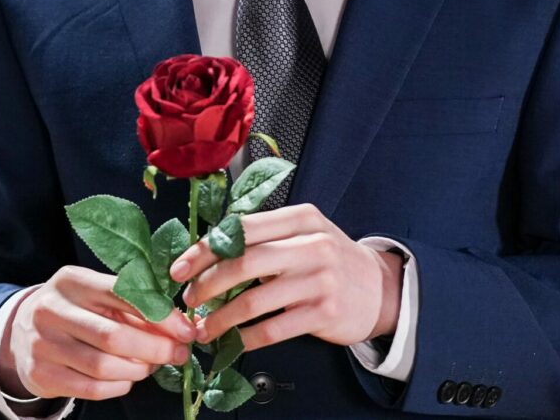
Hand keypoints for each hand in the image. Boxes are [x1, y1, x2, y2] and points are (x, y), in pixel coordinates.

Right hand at [0, 265, 197, 400]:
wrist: (22, 330)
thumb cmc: (76, 309)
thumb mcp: (98, 296)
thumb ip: (135, 306)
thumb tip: (179, 328)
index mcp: (72, 281)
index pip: (123, 295)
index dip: (160, 315)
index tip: (186, 330)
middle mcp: (52, 309)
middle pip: (113, 336)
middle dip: (155, 348)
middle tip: (178, 353)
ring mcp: (42, 344)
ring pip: (102, 366)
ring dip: (138, 369)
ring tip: (152, 366)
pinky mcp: (40, 374)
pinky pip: (90, 388)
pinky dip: (118, 386)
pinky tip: (128, 379)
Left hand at [170, 203, 404, 351]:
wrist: (380, 289)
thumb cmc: (331, 259)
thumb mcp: (305, 234)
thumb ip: (266, 237)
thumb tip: (208, 253)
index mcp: (301, 218)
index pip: (241, 230)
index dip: (204, 250)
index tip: (179, 268)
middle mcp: (312, 245)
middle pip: (243, 264)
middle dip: (206, 285)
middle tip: (188, 300)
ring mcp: (319, 280)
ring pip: (253, 301)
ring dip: (220, 318)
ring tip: (203, 327)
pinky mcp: (323, 313)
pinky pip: (272, 329)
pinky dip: (245, 338)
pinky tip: (232, 341)